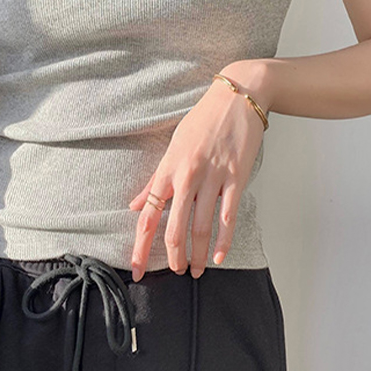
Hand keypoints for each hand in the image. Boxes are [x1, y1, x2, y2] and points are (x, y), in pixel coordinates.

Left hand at [127, 61, 269, 281]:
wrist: (236, 98)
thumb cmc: (203, 120)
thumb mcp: (173, 146)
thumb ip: (155, 179)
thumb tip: (133, 205)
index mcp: (168, 168)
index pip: (148, 214)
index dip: (140, 246)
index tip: (137, 269)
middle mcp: (187, 175)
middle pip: (173, 227)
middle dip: (172, 256)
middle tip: (174, 272)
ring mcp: (212, 177)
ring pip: (200, 227)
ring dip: (197, 254)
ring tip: (196, 271)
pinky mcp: (235, 178)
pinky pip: (228, 217)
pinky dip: (224, 241)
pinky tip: (219, 257)